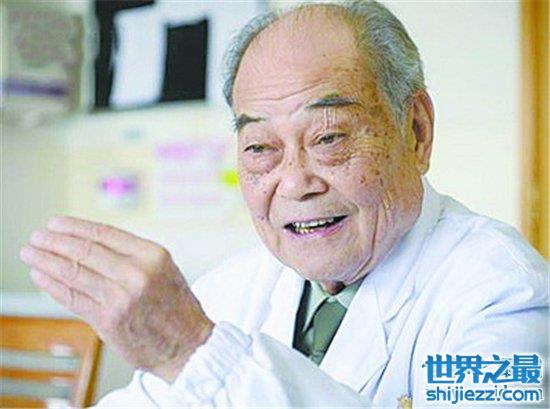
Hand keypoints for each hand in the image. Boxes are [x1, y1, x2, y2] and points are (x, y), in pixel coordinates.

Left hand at [20, 216, 213, 381]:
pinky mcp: (108, 320)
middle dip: (55, 242)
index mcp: (152, 255)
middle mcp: (136, 273)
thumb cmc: (175, 306)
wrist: (188, 344)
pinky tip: (41, 276)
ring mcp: (121, 298)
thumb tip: (89, 244)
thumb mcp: (163, 269)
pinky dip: (53, 286)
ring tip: (31, 254)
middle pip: (85, 251)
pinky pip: (74, 299)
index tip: (56, 223)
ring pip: (74, 273)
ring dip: (46, 262)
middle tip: (36, 237)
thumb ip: (132, 256)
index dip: (75, 227)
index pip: (105, 234)